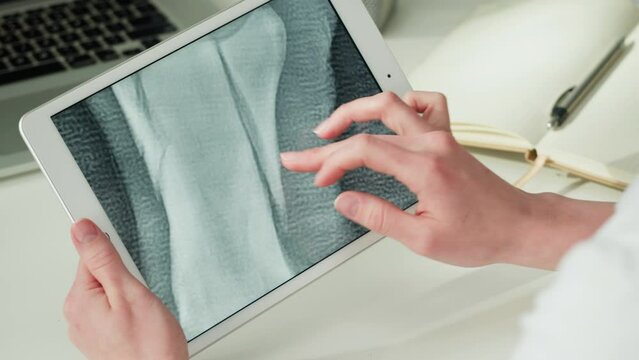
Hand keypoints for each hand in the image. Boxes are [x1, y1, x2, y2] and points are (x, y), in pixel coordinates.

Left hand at [64, 219, 187, 359]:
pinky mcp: (102, 335)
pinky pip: (111, 307)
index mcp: (80, 300)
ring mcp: (89, 327)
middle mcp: (78, 315)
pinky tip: (141, 315)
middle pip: (99, 272)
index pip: (88, 253)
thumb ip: (104, 258)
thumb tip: (83, 230)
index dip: (108, 242)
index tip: (115, 230)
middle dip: (123, 273)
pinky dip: (127, 305)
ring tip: (144, 306)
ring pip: (107, 290)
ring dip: (127, 290)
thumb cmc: (149, 345)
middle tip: (141, 286)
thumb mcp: (130, 292)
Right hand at [281, 92, 612, 268]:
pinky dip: (401, 103)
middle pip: (368, 127)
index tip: (318, 177)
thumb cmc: (480, 233)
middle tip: (303, 154)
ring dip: (356, 112)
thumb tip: (346, 200)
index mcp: (425, 168)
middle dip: (328, 140)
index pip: (365, 149)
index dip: (333, 161)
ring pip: (392, 103)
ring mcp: (441, 136)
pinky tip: (388, 115)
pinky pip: (425, 103)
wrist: (517, 225)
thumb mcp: (422, 238)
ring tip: (331, 127)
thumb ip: (379, 216)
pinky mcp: (447, 137)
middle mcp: (432, 144)